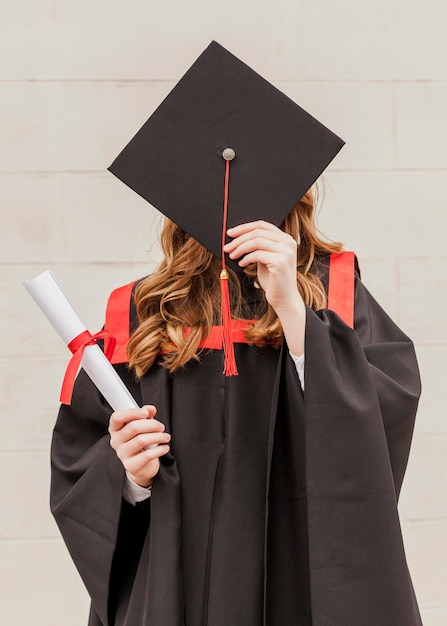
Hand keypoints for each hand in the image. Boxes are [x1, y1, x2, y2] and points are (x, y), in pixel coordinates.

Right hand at [109, 405, 170, 487]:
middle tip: (161, 427)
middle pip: (133, 427)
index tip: (146, 413)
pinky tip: (165, 447)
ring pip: (141, 440)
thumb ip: (146, 415)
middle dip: (152, 425)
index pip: (117, 417)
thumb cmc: (141, 441)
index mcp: (116, 428)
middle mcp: (116, 441)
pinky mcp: (131, 465)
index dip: (132, 413)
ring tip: (165, 437)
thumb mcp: (143, 426)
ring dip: (158, 436)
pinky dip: (159, 450)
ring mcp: (122, 454)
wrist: (142, 465)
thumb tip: (151, 409)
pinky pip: (147, 455)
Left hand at [224, 220, 305, 355]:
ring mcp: (286, 252)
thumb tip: (239, 238)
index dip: (244, 227)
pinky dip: (246, 258)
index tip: (230, 233)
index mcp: (286, 239)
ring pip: (256, 241)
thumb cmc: (273, 281)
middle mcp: (288, 242)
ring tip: (232, 255)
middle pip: (258, 232)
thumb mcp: (266, 259)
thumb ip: (259, 247)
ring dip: (240, 248)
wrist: (284, 299)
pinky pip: (257, 255)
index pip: (262, 225)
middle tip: (227, 246)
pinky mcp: (281, 262)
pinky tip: (241, 264)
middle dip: (239, 238)